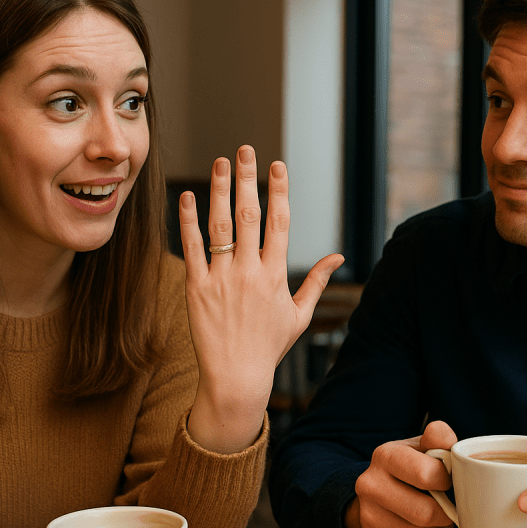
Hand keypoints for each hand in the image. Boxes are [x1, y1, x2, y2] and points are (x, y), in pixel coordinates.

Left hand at [179, 145, 343, 453]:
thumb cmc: (268, 348)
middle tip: (245, 149)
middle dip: (248, 179)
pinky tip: (188, 196)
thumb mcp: (299, 316)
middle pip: (250, 216)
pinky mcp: (197, 289)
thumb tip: (338, 256)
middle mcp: (250, 274)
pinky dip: (189, 221)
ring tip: (219, 162)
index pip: (279, 223)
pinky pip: (192, 249)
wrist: (236, 378)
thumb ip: (316, 281)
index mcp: (276, 276)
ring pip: (221, 227)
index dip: (279, 191)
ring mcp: (222, 280)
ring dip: (219, 191)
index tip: (277, 165)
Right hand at [345, 420, 457, 527]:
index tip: (446, 481)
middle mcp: (370, 486)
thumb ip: (437, 437)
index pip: (427, 475)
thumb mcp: (421, 446)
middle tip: (447, 506)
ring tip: (438, 519)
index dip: (446, 481)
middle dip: (446, 513)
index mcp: (384, 456)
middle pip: (425, 514)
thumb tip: (445, 437)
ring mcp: (368, 517)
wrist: (376, 491)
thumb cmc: (409, 467)